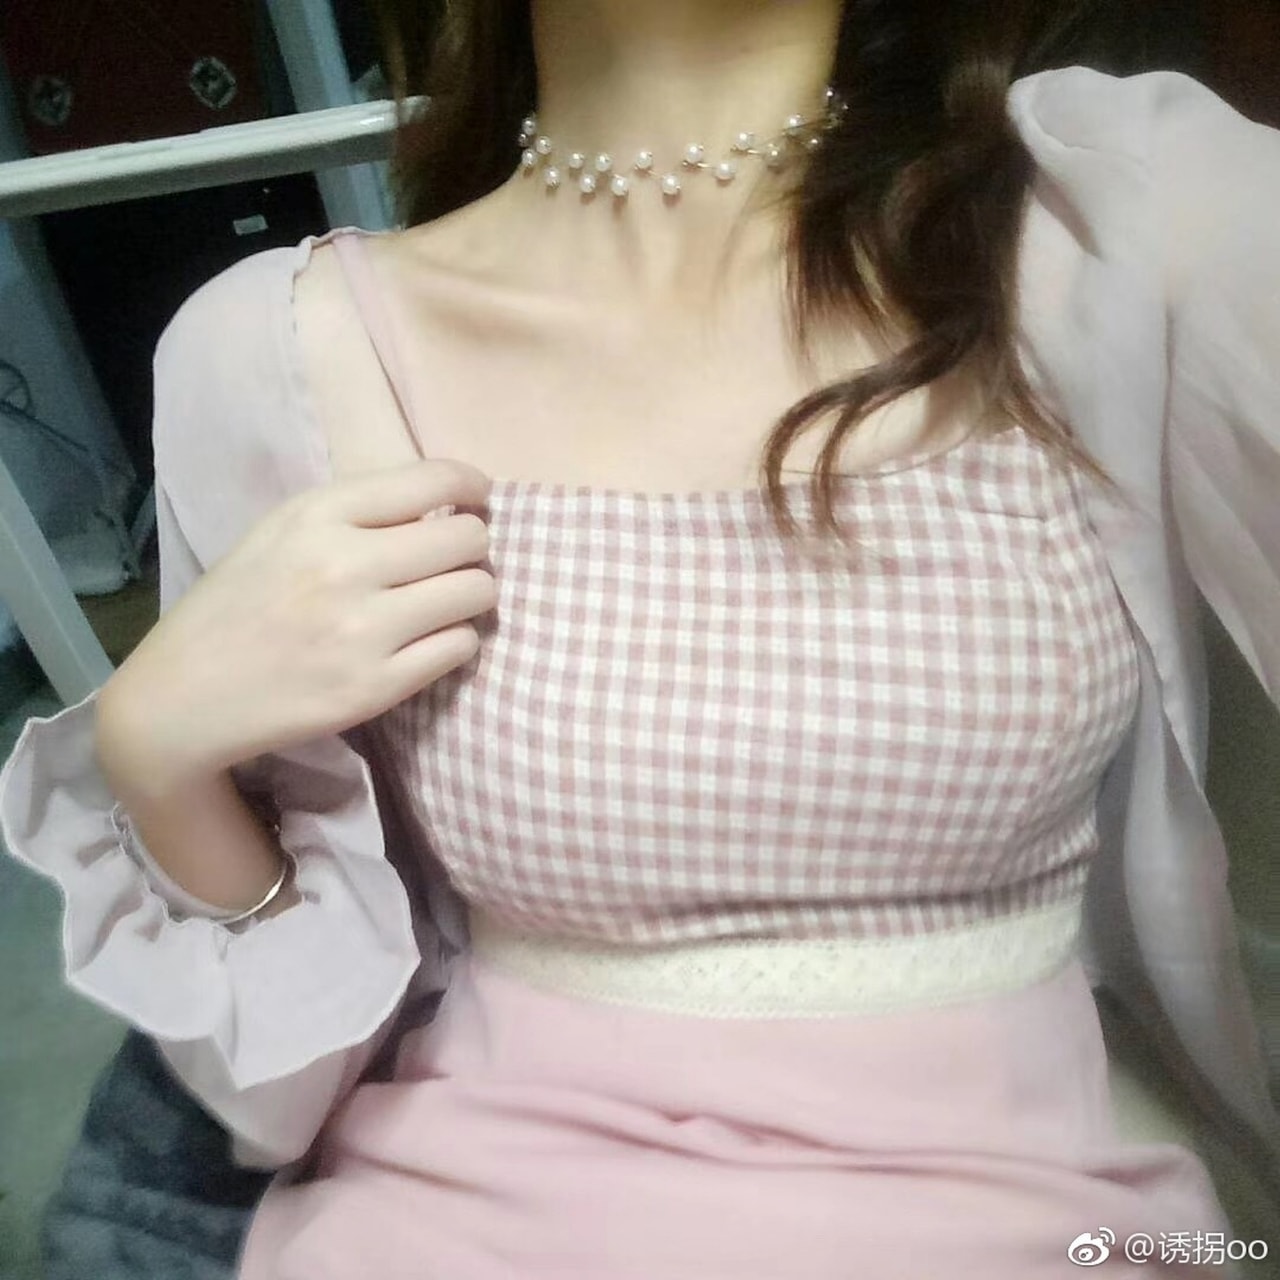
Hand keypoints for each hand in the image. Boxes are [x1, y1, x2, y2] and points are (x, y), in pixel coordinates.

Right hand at [96, 459, 495, 789]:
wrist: (184, 696)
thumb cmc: (238, 605)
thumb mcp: (281, 532)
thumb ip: (356, 513)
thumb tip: (445, 504)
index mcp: (317, 514)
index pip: (432, 481)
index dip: (470, 487)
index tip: (475, 501)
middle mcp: (344, 565)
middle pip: (469, 539)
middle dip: (473, 548)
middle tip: (454, 563)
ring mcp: (363, 629)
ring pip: (476, 592)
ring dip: (472, 596)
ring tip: (444, 604)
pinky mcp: (376, 686)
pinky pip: (460, 646)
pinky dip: (456, 641)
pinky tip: (428, 643)